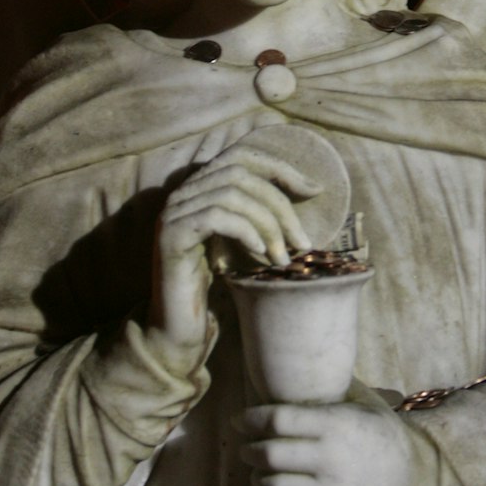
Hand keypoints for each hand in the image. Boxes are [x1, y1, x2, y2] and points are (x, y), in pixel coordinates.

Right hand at [149, 145, 319, 355]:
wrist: (177, 329)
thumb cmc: (216, 286)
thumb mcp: (243, 243)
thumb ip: (260, 215)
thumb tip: (310, 190)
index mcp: (199, 189)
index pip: (241, 156)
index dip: (280, 168)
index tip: (314, 190)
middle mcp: (182, 193)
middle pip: (240, 174)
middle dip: (280, 205)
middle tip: (303, 242)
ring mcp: (173, 212)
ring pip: (231, 194)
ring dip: (268, 224)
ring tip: (283, 257)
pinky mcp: (171, 236)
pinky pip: (216, 217)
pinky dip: (245, 231)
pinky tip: (259, 254)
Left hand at [235, 400, 435, 485]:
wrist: (419, 484)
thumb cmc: (385, 438)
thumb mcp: (366, 405)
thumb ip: (334, 390)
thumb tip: (298, 367)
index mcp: (337, 425)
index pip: (279, 419)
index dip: (251, 419)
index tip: (238, 421)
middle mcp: (332, 460)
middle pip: (269, 454)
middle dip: (249, 452)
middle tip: (247, 450)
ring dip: (258, 482)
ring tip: (258, 476)